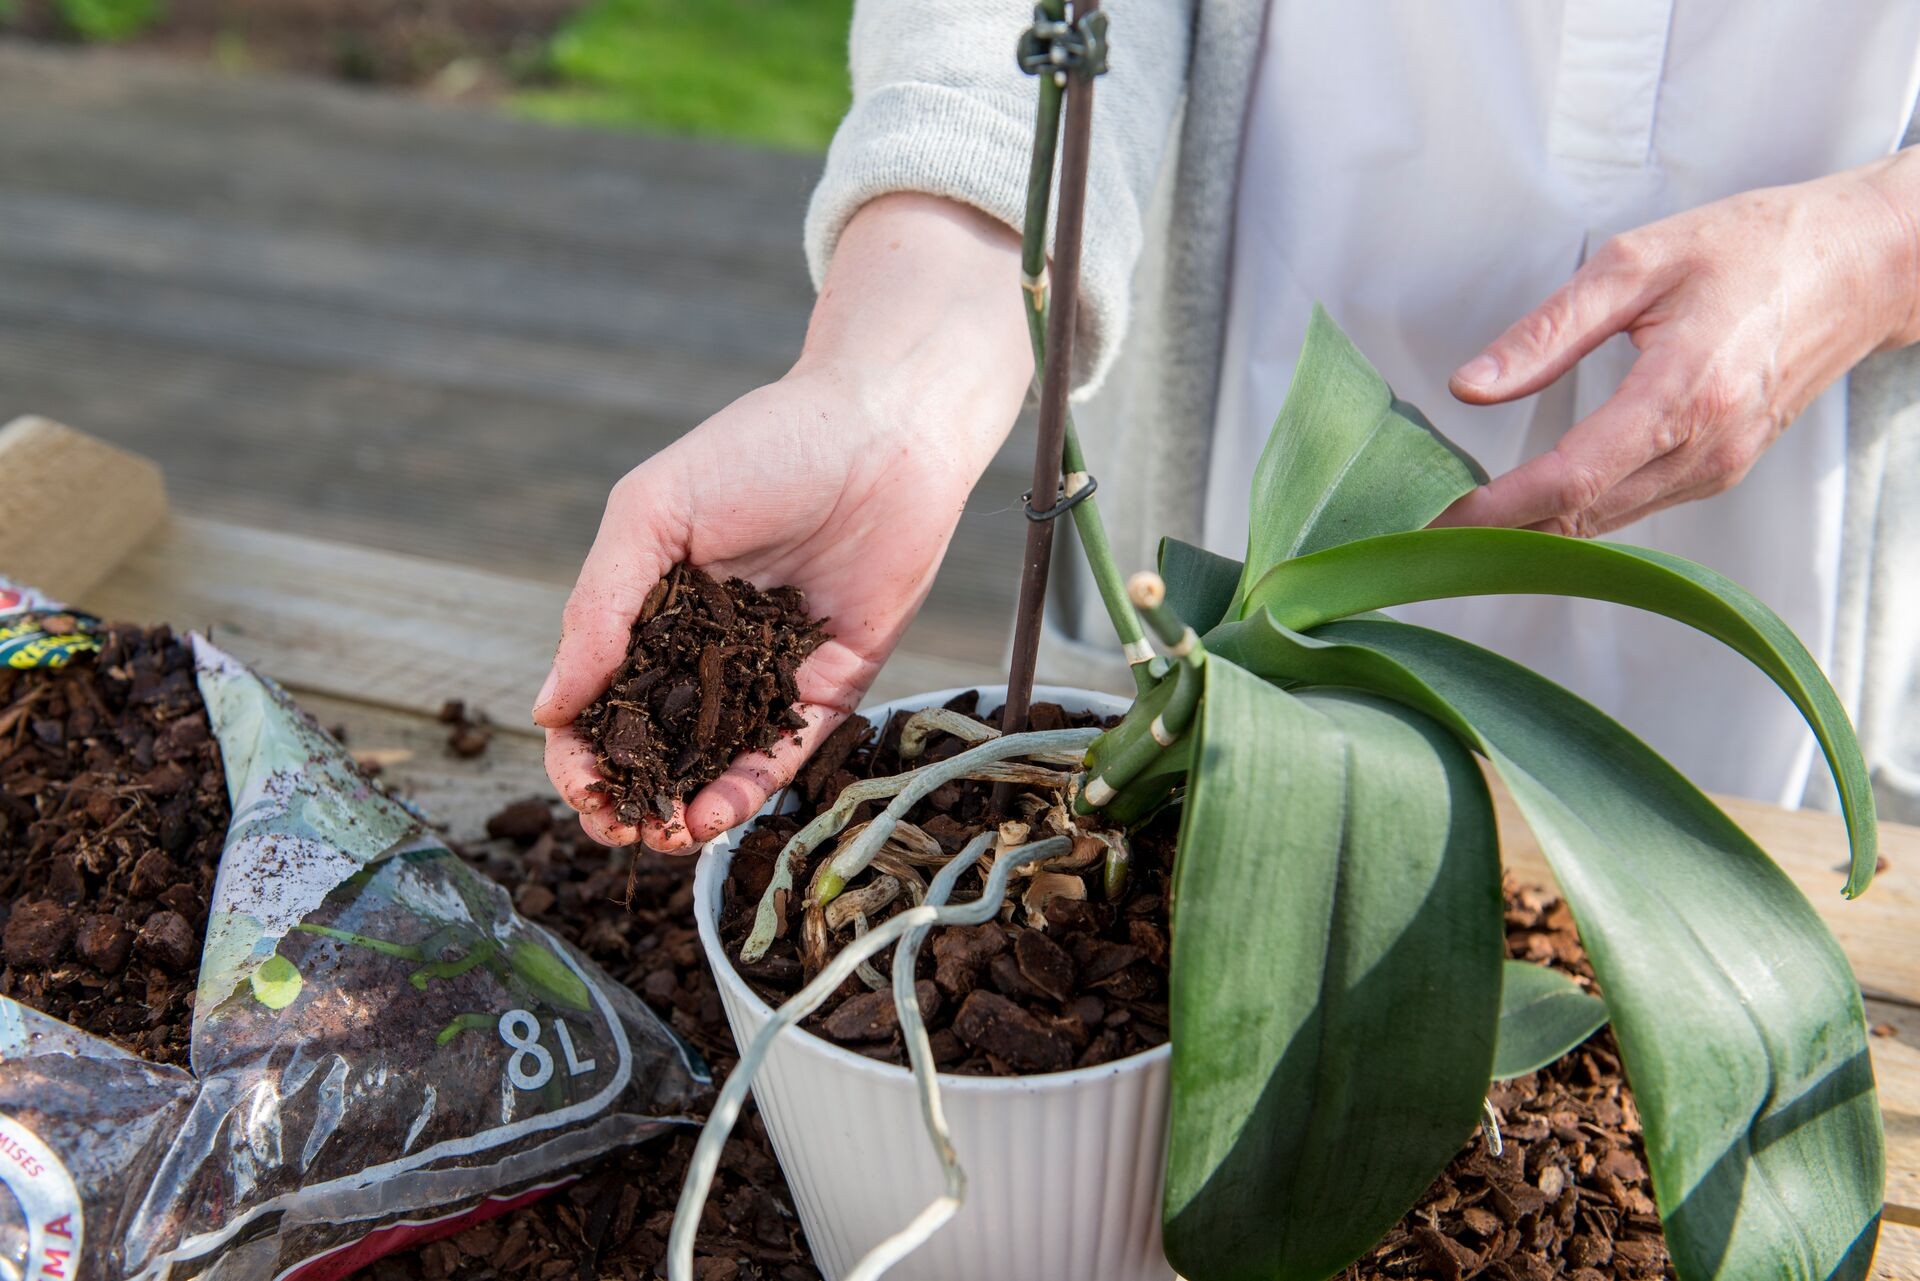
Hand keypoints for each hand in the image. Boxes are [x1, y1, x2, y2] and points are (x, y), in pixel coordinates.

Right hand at [534, 195, 1030, 850]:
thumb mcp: (654, 512)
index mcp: (652, 608)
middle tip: (619, 828)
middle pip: (655, 744)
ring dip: (687, 808)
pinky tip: (718, 814)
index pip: (599, 697)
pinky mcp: (830, 681)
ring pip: (717, 761)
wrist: (884, 429)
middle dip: (630, 797)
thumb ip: (600, 608)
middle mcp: (705, 648)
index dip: (580, 751)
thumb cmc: (761, 448)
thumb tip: (548, 708)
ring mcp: (767, 670)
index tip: (579, 787)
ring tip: (668, 837)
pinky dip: (750, 787)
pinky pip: (786, 748)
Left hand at [1438, 150, 1919, 535]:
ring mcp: (1717, 468)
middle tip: (1422, 527)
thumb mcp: (1636, 264)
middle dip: (1495, 532)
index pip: (1568, 480)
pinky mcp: (1720, 471)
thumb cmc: (1753, 249)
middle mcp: (1704, 448)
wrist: (1859, 266)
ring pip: (1604, 525)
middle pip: (1580, 519)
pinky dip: (1574, 514)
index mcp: (1682, 394)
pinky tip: (1527, 502)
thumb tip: (1471, 387)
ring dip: (1530, 530)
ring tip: (1458, 522)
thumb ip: (1547, 332)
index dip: (1493, 510)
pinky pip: (1632, 510)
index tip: (1431, 517)